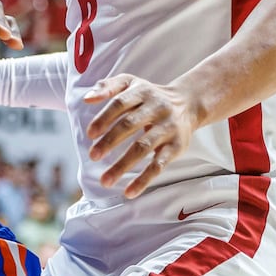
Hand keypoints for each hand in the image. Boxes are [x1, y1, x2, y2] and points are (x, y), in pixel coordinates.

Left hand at [83, 75, 197, 197]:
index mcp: (142, 92)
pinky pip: (159, 164)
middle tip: (92, 156)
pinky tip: (129, 192)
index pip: (120, 103)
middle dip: (110, 141)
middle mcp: (156, 109)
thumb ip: (107, 87)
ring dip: (123, 165)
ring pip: (143, 147)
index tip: (90, 134)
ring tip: (105, 181)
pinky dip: (144, 179)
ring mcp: (168, 128)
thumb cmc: (149, 95)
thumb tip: (86, 99)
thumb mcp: (130, 83)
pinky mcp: (177, 146)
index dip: (104, 118)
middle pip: (130, 125)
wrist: (189, 103)